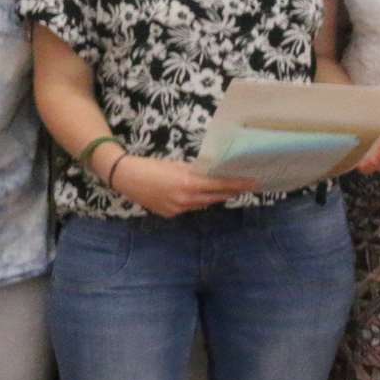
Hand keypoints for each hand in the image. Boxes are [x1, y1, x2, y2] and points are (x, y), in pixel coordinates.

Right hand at [110, 155, 259, 218]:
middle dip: (230, 191)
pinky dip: (195, 201)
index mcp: (188, 183)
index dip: (238, 184)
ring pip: (203, 204)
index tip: (253, 182)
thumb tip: (212, 174)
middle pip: (216, 197)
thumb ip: (195, 172)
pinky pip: (190, 208)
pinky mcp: (171, 214)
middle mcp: (185, 199)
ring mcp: (178, 209)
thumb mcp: (176, 165)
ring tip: (225, 189)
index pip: (220, 185)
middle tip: (246, 185)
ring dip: (213, 196)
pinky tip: (195, 195)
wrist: (126, 177)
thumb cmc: (151, 166)